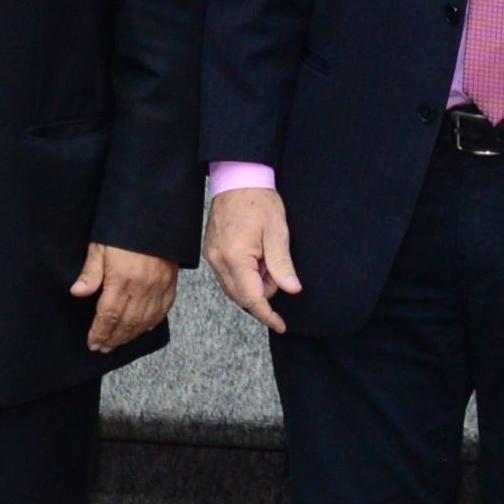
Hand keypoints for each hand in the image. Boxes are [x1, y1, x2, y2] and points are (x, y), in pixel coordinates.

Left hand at [72, 242, 176, 353]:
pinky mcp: (170, 284)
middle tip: (103, 348)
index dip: (100, 332)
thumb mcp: (101, 246)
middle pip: (126, 323)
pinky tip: (143, 330)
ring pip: (144, 321)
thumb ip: (90, 272)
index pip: (108, 315)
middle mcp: (142, 288)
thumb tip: (77, 292)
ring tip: (118, 343)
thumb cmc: (124, 231)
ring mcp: (158, 287)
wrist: (155, 217)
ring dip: (130, 335)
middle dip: (113, 338)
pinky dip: (152, 323)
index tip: (93, 343)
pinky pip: (162, 311)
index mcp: (122, 279)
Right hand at [205, 186, 299, 333]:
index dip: (267, 315)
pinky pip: (228, 275)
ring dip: (254, 283)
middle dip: (264, 292)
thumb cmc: (259, 201)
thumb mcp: (278, 232)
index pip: (251, 298)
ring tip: (267, 259)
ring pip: (234, 287)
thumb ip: (282, 264)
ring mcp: (212, 256)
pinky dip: (245, 274)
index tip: (280, 325)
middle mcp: (218, 261)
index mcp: (235, 257)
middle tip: (278, 270)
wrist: (238, 178)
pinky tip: (256, 257)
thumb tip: (291, 290)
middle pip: (241, 296)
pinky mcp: (211, 252)